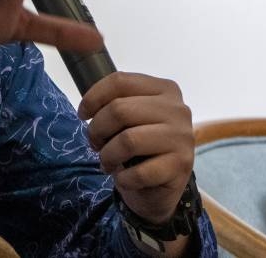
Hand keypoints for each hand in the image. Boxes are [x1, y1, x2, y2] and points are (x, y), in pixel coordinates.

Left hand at [78, 72, 194, 223]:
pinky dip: (124, 179)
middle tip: (95, 144)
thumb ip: (115, 103)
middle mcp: (178, 109)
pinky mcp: (182, 165)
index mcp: (164, 89)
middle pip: (119, 109)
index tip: (83, 114)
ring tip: (107, 162)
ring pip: (128, 140)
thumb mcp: (130, 117)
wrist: (162, 185)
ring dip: (108, 156)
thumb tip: (88, 106)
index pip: (120, 81)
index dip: (93, 98)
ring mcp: (182, 137)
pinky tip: (124, 179)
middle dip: (97, 130)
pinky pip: (140, 172)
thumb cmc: (140, 145)